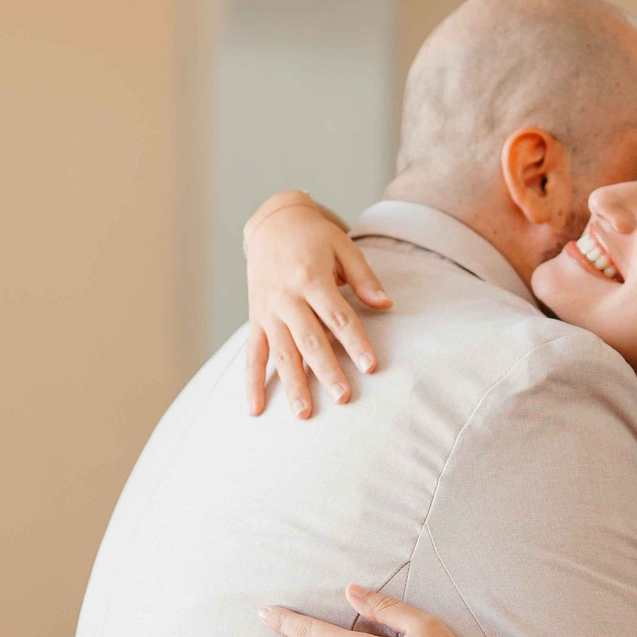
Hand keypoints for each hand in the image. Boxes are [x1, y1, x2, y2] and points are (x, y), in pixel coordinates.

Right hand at [242, 195, 389, 417]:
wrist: (272, 223)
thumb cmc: (314, 237)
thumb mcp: (343, 247)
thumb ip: (363, 278)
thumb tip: (386, 304)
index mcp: (311, 277)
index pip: (337, 316)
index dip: (355, 342)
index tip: (370, 367)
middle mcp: (286, 297)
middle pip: (309, 339)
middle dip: (326, 370)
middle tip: (342, 397)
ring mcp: (267, 310)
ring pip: (281, 352)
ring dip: (292, 384)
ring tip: (303, 413)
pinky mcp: (255, 319)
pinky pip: (251, 354)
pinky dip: (251, 383)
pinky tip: (256, 409)